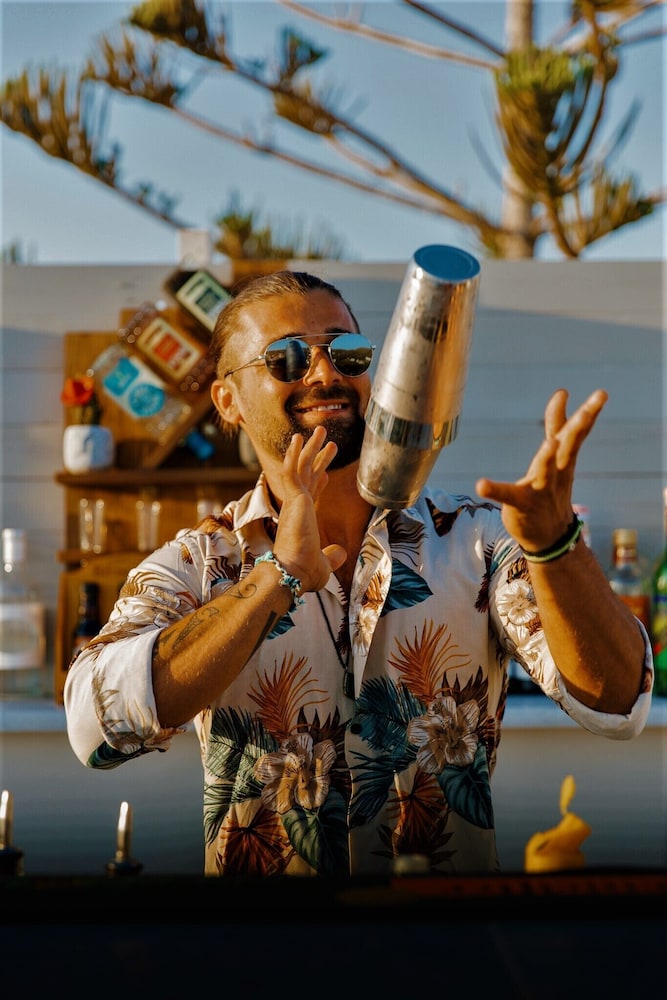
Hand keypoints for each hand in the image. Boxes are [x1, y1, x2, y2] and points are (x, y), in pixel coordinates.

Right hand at [272, 426, 345, 590]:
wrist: (292, 572)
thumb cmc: (303, 572)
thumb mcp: (324, 565)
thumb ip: (332, 556)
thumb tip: (341, 553)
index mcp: (303, 520)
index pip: (311, 496)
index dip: (319, 482)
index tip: (326, 473)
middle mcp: (297, 508)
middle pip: (308, 475)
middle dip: (318, 458)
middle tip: (328, 441)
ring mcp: (294, 501)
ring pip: (301, 467)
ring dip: (310, 448)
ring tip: (321, 429)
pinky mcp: (293, 498)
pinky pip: (293, 470)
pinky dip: (296, 453)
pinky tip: (299, 438)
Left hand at [475, 388, 606, 550]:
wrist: (551, 536)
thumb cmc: (551, 488)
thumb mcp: (556, 455)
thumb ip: (556, 424)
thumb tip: (562, 392)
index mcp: (564, 460)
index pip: (577, 434)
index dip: (588, 413)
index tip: (601, 394)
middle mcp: (556, 473)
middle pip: (568, 449)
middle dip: (577, 430)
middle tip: (587, 413)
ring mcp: (540, 490)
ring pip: (545, 471)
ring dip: (547, 458)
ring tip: (549, 444)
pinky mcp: (521, 504)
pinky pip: (507, 496)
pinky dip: (495, 490)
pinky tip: (481, 484)